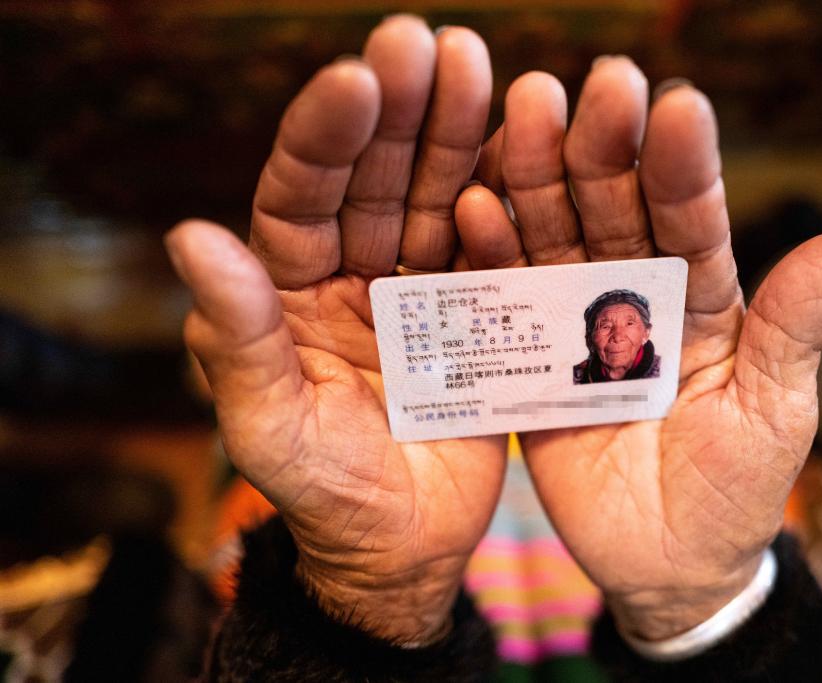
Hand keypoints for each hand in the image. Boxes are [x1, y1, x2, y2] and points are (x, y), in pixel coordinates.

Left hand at [165, 16, 505, 643]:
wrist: (401, 552)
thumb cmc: (323, 498)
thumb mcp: (270, 427)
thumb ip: (235, 337)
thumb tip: (188, 235)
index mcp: (289, 292)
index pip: (303, 196)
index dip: (326, 137)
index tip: (360, 78)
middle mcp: (353, 275)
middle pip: (377, 179)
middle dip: (405, 112)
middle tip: (438, 45)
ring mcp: (420, 291)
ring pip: (440, 198)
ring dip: (462, 136)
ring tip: (489, 71)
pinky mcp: (478, 315)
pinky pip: (495, 249)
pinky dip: (512, 203)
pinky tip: (530, 151)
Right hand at [454, 61, 821, 639]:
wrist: (667, 567)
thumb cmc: (735, 490)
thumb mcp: (774, 412)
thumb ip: (793, 329)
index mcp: (702, 300)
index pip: (691, 220)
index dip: (683, 166)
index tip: (675, 104)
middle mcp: (634, 297)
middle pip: (614, 211)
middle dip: (602, 149)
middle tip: (591, 86)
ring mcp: (575, 325)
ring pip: (554, 240)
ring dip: (538, 179)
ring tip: (526, 114)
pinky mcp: (527, 362)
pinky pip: (504, 304)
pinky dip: (489, 257)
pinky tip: (473, 207)